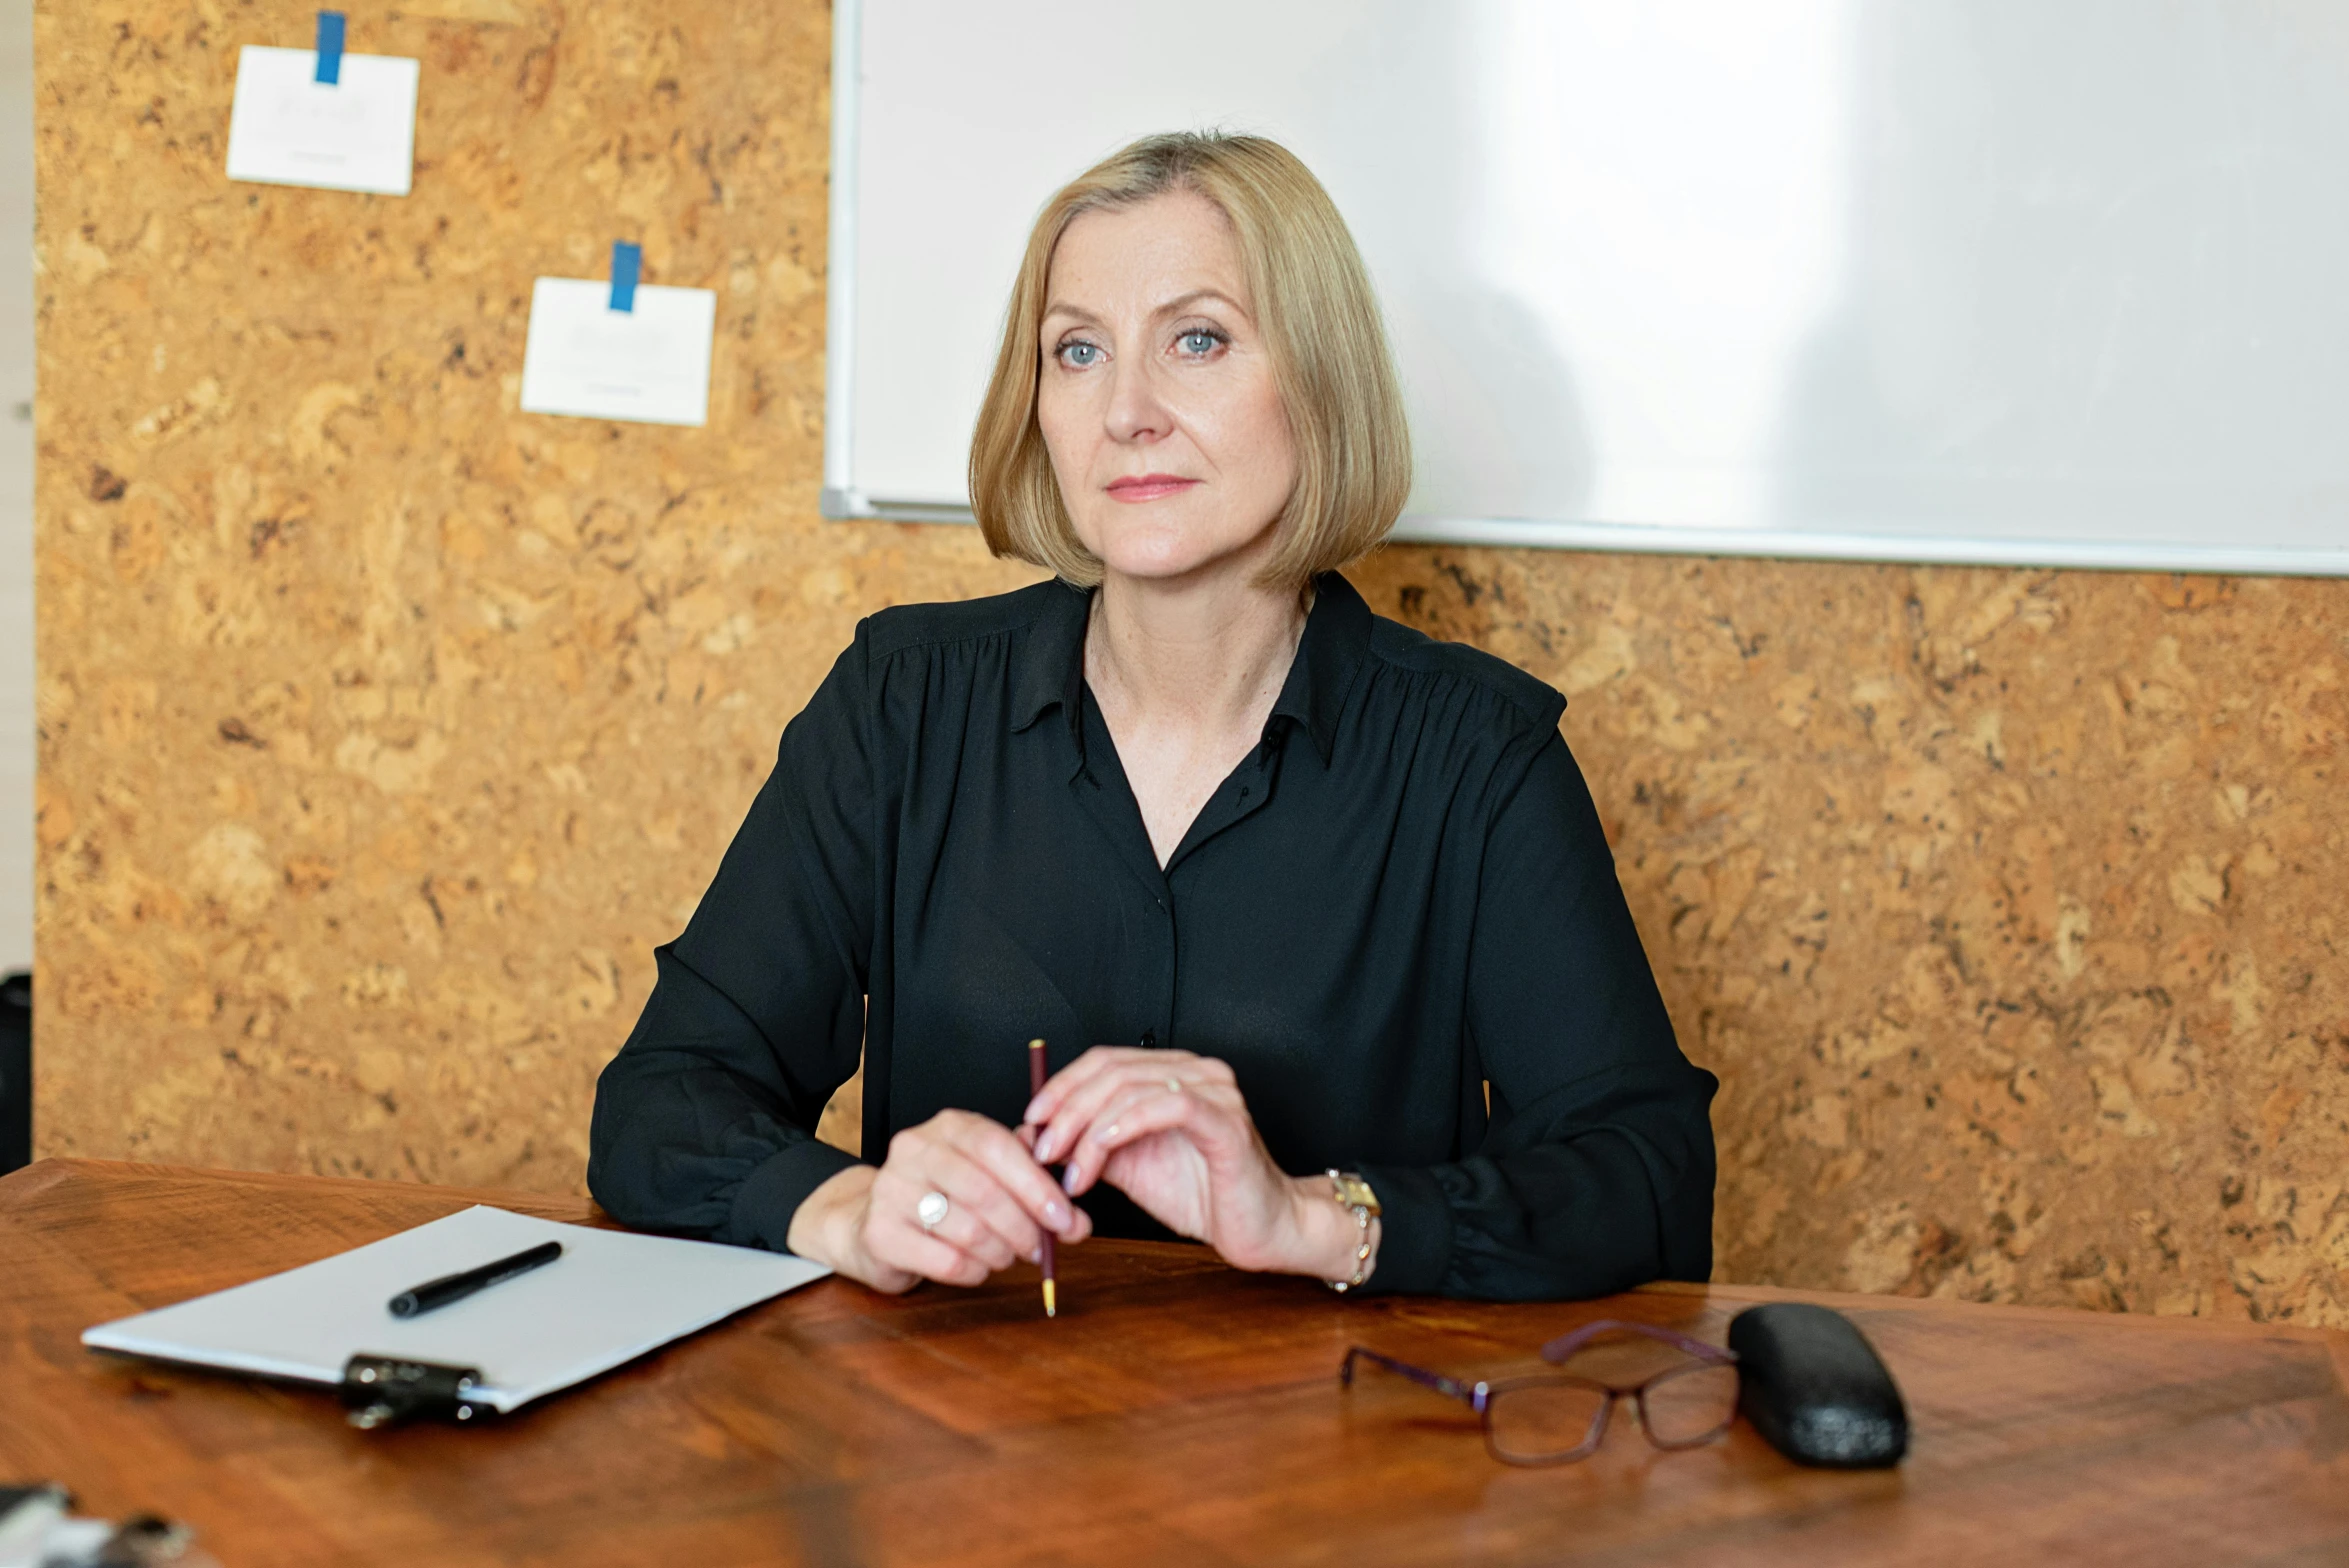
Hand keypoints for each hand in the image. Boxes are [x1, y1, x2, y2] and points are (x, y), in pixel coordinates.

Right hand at [785, 1109, 1089, 1293]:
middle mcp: (915, 1149)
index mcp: (950, 1126)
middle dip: (1024, 1227)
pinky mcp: (880, 1232)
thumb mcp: (987, 1174)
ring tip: (1007, 1256)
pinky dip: (974, 1271)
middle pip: (985, 1191)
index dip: (1036, 1186)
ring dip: (1001, 1252)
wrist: (871, 1221)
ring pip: (968, 1230)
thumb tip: (1077, 1218)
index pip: (998, 1147)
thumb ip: (1033, 1184)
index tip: (1065, 1218)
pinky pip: (946, 1260)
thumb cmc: (943, 1196)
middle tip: (1040, 1248)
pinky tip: (978, 1268)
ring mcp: (892, 1189)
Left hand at [1025, 1047, 1374, 1281]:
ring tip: (1071, 1171)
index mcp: (1173, 1073)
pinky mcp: (1226, 1120)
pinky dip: (1122, 1127)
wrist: (1261, 1230)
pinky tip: (1100, 1153)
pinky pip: (1166, 1107)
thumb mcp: (1130, 1166)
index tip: (1032, 1122)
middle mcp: (1196, 1071)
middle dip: (1067, 1110)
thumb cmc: (1202, 1194)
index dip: (1062, 1086)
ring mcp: (1215, 1092)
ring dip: (1088, 1128)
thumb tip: (1035, 1135)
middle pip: (1111, 1070)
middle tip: (1043, 1151)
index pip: (1104, 1060)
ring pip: (1131, 1087)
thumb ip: (1089, 1145)